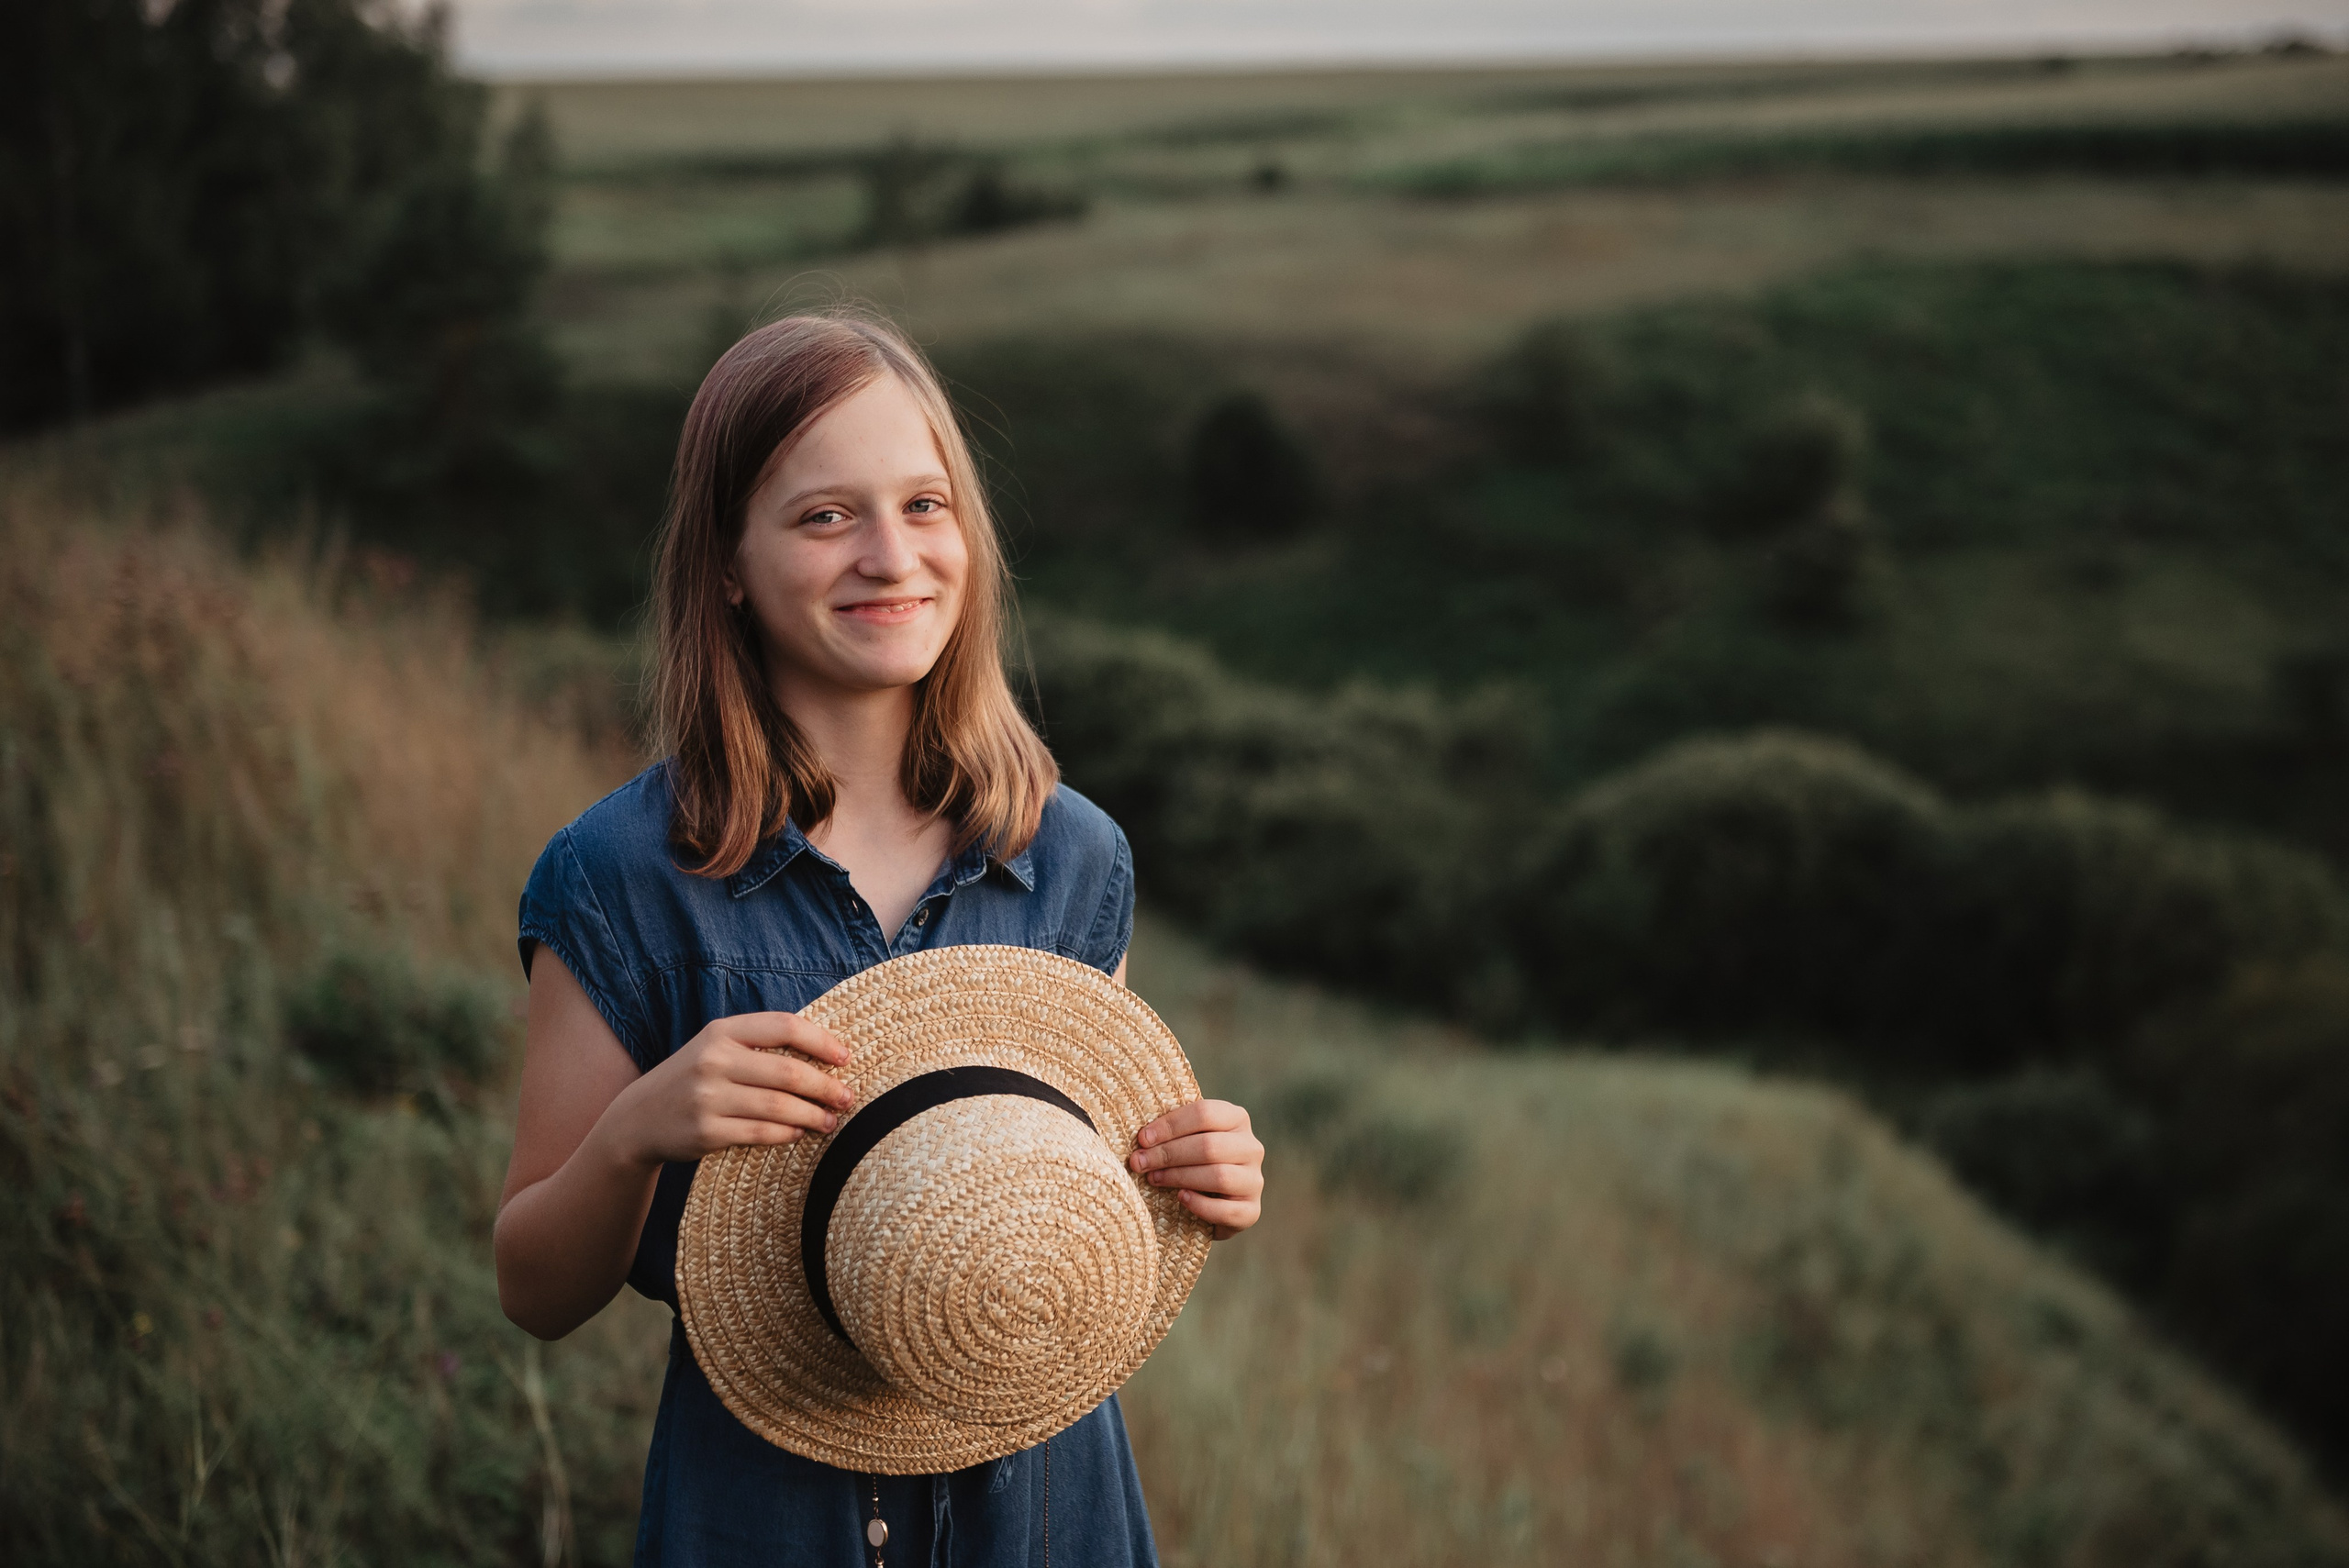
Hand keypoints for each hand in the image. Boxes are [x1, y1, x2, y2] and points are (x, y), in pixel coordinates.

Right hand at [603, 1012, 854, 1167]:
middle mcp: (713, 1060)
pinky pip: (760, 1133)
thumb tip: (824, 1051)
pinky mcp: (705, 1132)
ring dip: (813, 1115)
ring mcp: (707, 1097)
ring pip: (778, 1106)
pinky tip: (799, 1133)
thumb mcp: (715, 1048)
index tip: (845, 1057)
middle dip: (825, 1086)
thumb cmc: (692, 1079)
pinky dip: (786, 1134)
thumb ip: (758, 1044)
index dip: (821, 1041)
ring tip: (830, 1121)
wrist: (638, 1119)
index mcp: (721, 1031)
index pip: (783, 1026)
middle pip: (788, 1071)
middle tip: (847, 1097)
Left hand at [1129, 1099, 1262, 1239]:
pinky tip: (1180, 1198)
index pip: (1205, 1114)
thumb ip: (1172, 1133)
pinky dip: (1200, 1205)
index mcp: (1236, 1119)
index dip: (1170, 1125)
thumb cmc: (1193, 1161)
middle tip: (1139, 1162)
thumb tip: (1142, 1139)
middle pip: (1209, 1146)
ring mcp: (1254, 1180)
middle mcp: (1251, 1147)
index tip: (1143, 1139)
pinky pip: (1227, 1210)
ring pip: (1219, 1176)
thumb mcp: (1187, 1139)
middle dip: (1168, 1154)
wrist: (1214, 1200)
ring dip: (1179, 1177)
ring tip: (1153, 1179)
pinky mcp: (1251, 1210)